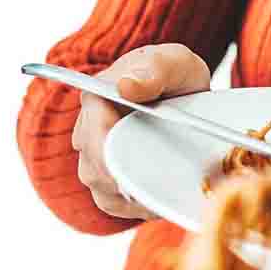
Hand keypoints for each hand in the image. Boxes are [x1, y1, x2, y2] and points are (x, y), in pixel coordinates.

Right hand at [70, 44, 211, 219]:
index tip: (132, 181)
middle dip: (123, 185)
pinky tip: (152, 203)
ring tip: (160, 199)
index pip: (93, 134)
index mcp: (97, 96)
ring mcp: (95, 153)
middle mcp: (88, 127)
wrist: (182, 91)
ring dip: (128, 198)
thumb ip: (155, 69)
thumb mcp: (175, 62)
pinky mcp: (106, 174)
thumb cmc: (175, 74)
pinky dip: (130, 207)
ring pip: (98, 187)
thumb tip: (126, 87)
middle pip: (93, 168)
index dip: (110, 161)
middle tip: (156, 197)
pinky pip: (108, 200)